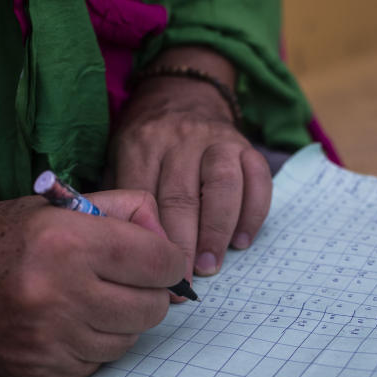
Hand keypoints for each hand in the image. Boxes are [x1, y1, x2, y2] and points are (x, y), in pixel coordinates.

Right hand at [0, 190, 185, 376]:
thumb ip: (119, 210)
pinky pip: (97, 364)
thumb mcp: (53, 205)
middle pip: (152, 308)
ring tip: (91, 299)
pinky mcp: (41, 375)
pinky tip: (67, 324)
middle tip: (126, 280)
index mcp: (66, 242)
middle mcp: (60, 295)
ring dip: (121, 321)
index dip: (168, 259)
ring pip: (128, 340)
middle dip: (149, 292)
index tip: (157, 258)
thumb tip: (166, 239)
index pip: (160, 261)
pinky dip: (93, 345)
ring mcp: (49, 342)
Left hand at [110, 48, 271, 283]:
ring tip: (212, 265)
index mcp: (141, 145)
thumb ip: (120, 196)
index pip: (146, 198)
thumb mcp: (118, 158)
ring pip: (223, 186)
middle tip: (183, 283)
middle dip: (184, 246)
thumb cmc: (146, 142)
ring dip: (218, 231)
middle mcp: (179, 139)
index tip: (154, 274)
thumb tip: (123, 250)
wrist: (181, 93)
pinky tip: (241, 241)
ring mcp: (216, 140)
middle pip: (183, 197)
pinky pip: (257, 178)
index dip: (152, 241)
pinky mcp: (245, 143)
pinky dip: (253, 213)